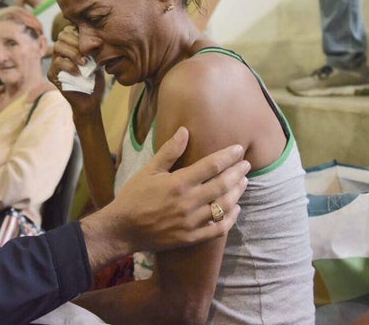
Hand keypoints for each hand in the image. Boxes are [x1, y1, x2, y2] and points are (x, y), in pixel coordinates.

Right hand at [47, 26, 105, 110]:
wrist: (90, 100)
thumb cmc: (95, 79)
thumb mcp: (97, 60)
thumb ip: (92, 48)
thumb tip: (94, 38)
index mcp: (70, 46)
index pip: (69, 30)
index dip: (78, 33)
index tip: (93, 43)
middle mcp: (60, 53)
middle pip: (62, 35)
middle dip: (76, 42)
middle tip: (87, 53)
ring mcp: (54, 63)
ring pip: (58, 46)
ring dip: (73, 53)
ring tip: (85, 63)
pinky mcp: (52, 74)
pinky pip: (57, 62)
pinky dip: (69, 65)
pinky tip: (79, 72)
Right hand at [80, 127, 248, 270]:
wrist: (122, 229)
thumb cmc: (133, 196)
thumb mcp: (148, 171)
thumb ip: (169, 152)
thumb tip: (184, 131)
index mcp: (178, 183)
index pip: (211, 165)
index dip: (228, 156)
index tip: (239, 149)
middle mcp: (188, 202)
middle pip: (223, 185)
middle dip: (238, 173)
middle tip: (246, 165)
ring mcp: (192, 222)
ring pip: (224, 206)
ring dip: (237, 193)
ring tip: (244, 183)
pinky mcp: (191, 237)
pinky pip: (218, 229)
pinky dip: (231, 218)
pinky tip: (236, 209)